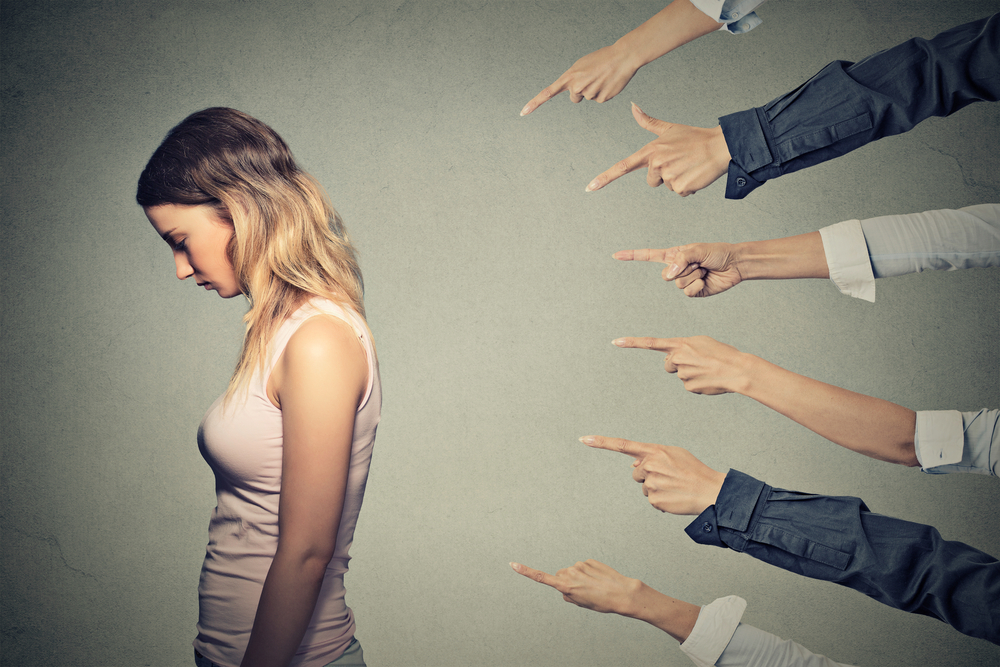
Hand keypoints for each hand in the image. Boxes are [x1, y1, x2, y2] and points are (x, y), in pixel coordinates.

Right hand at [510, 559, 639, 614]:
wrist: (621, 593)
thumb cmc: (601, 602)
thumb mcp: (580, 603)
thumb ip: (568, 594)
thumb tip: (564, 586)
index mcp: (565, 586)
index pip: (541, 578)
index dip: (526, 572)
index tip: (513, 564)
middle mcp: (570, 573)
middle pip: (561, 575)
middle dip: (567, 582)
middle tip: (583, 592)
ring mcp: (580, 565)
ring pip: (573, 571)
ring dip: (580, 578)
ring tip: (594, 587)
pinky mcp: (589, 560)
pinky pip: (584, 567)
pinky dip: (589, 573)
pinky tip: (598, 579)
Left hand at [520, 43, 639, 115]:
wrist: (622, 57)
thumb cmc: (601, 59)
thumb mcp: (582, 65)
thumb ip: (573, 80)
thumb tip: (575, 95)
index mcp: (569, 77)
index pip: (547, 93)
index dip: (534, 104)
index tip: (523, 113)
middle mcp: (576, 86)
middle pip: (574, 98)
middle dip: (581, 91)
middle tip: (592, 77)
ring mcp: (589, 94)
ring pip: (588, 98)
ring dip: (595, 90)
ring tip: (602, 77)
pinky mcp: (601, 99)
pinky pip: (599, 99)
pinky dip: (604, 93)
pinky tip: (608, 83)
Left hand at [581, 435, 724, 514]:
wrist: (710, 490)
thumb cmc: (693, 470)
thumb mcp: (674, 454)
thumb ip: (652, 455)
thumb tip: (632, 464)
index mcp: (654, 451)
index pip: (623, 445)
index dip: (601, 442)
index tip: (583, 439)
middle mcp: (649, 465)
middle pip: (636, 472)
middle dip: (647, 475)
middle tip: (669, 478)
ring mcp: (650, 483)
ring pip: (643, 487)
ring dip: (655, 488)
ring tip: (674, 487)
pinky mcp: (654, 500)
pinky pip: (651, 500)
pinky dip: (661, 501)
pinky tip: (674, 497)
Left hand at [586, 103, 729, 195]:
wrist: (719, 146)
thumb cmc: (693, 137)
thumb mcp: (669, 129)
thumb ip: (648, 122)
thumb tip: (633, 106)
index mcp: (650, 151)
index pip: (622, 166)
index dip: (604, 178)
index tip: (589, 188)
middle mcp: (656, 163)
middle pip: (651, 181)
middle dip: (664, 175)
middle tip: (679, 161)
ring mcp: (668, 176)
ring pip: (667, 187)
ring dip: (678, 179)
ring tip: (689, 165)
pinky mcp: (681, 187)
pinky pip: (680, 192)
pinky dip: (688, 186)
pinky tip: (695, 173)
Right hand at [613, 243, 743, 296]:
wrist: (734, 265)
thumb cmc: (717, 252)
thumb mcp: (697, 250)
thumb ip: (681, 260)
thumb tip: (669, 274)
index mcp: (674, 255)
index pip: (648, 256)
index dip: (632, 256)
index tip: (616, 256)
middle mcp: (677, 268)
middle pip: (666, 276)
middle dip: (683, 270)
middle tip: (698, 264)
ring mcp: (684, 281)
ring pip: (678, 285)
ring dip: (694, 278)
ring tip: (704, 271)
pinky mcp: (693, 292)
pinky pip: (688, 293)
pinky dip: (698, 287)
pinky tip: (706, 281)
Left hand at [613, 335, 751, 394]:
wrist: (737, 369)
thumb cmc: (722, 353)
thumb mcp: (701, 342)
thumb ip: (683, 347)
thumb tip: (672, 358)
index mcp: (680, 344)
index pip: (651, 342)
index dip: (632, 342)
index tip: (615, 342)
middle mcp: (677, 358)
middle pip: (668, 364)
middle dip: (678, 364)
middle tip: (697, 362)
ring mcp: (681, 374)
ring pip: (680, 375)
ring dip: (691, 373)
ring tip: (708, 370)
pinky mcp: (688, 387)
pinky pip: (688, 385)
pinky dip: (697, 383)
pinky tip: (709, 380)